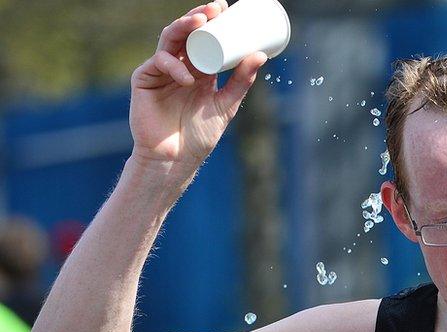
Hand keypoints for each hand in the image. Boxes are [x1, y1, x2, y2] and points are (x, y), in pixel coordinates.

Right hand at [129, 1, 267, 168]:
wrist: (175, 159)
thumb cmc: (199, 135)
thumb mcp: (226, 105)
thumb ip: (241, 82)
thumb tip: (261, 55)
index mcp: (197, 68)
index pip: (202, 37)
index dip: (211, 19)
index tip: (226, 7)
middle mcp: (178, 65)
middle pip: (185, 32)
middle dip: (198, 16)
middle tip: (216, 9)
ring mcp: (160, 71)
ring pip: (169, 40)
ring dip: (184, 27)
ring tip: (201, 22)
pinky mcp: (144, 81)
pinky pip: (158, 64)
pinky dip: (174, 67)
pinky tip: (187, 77)